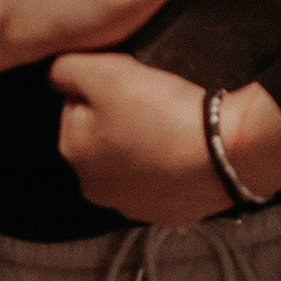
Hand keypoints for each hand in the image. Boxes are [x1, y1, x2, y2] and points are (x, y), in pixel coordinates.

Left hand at [50, 54, 280, 224]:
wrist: (224, 151)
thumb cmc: (157, 109)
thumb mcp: (102, 71)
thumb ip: (64, 68)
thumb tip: (56, 75)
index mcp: (73, 152)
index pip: (75, 104)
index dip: (101, 84)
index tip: (128, 80)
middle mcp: (96, 188)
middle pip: (102, 134)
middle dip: (119, 115)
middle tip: (149, 98)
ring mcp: (134, 205)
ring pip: (132, 156)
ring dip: (144, 138)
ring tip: (170, 119)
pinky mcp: (169, 212)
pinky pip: (162, 177)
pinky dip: (169, 161)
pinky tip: (184, 144)